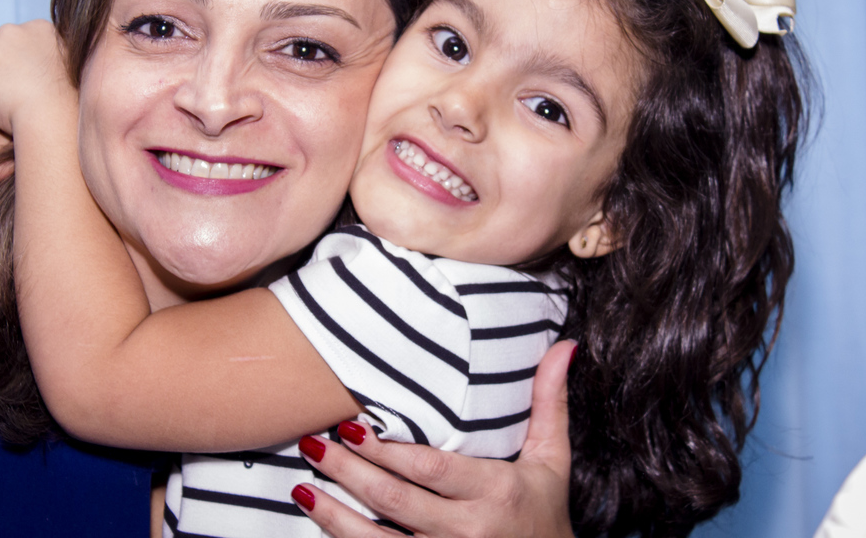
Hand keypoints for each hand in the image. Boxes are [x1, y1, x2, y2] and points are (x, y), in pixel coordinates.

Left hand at [0, 20, 70, 134]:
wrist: (53, 116)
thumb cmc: (70, 102)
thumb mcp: (74, 71)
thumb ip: (59, 62)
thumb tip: (55, 62)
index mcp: (42, 29)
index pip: (20, 40)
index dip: (18, 59)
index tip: (22, 74)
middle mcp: (13, 32)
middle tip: (3, 90)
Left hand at [293, 340, 575, 537]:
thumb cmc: (544, 513)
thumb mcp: (553, 461)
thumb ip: (549, 402)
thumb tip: (563, 346)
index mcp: (495, 492)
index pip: (431, 469)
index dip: (389, 451)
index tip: (353, 427)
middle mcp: (469, 531)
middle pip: (396, 500)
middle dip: (350, 472)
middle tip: (313, 444)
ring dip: (335, 514)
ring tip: (303, 485)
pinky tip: (321, 521)